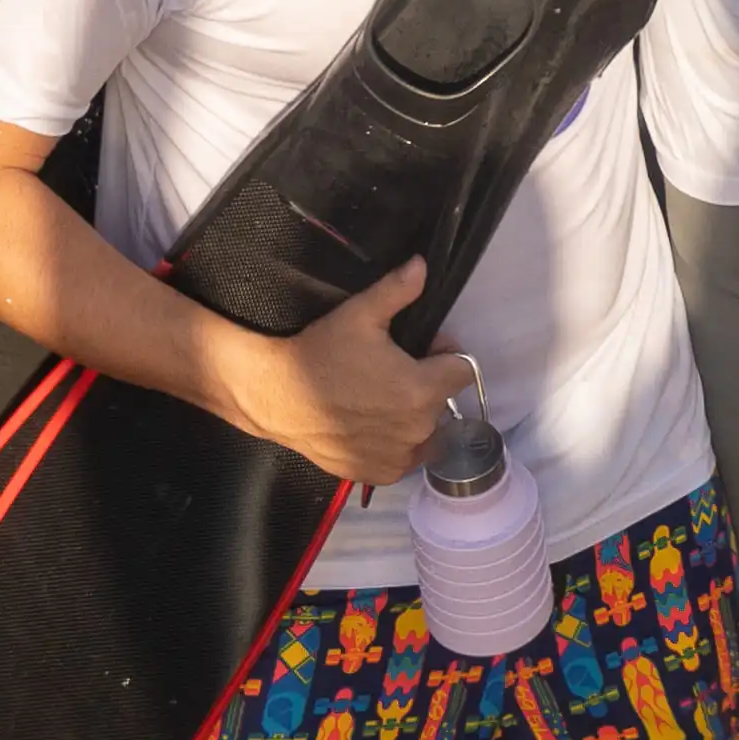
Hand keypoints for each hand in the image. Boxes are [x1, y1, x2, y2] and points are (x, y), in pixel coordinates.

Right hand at [184, 264, 453, 487]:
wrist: (274, 397)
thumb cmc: (320, 353)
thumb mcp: (359, 314)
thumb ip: (397, 291)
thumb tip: (423, 265)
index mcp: (423, 389)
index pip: (464, 370)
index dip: (445, 355)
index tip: (421, 350)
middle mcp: (419, 429)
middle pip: (443, 401)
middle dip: (426, 385)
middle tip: (391, 372)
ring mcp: (399, 457)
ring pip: (426, 433)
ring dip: (414, 418)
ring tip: (379, 400)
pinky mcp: (379, 473)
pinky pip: (403, 458)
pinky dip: (394, 444)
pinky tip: (369, 425)